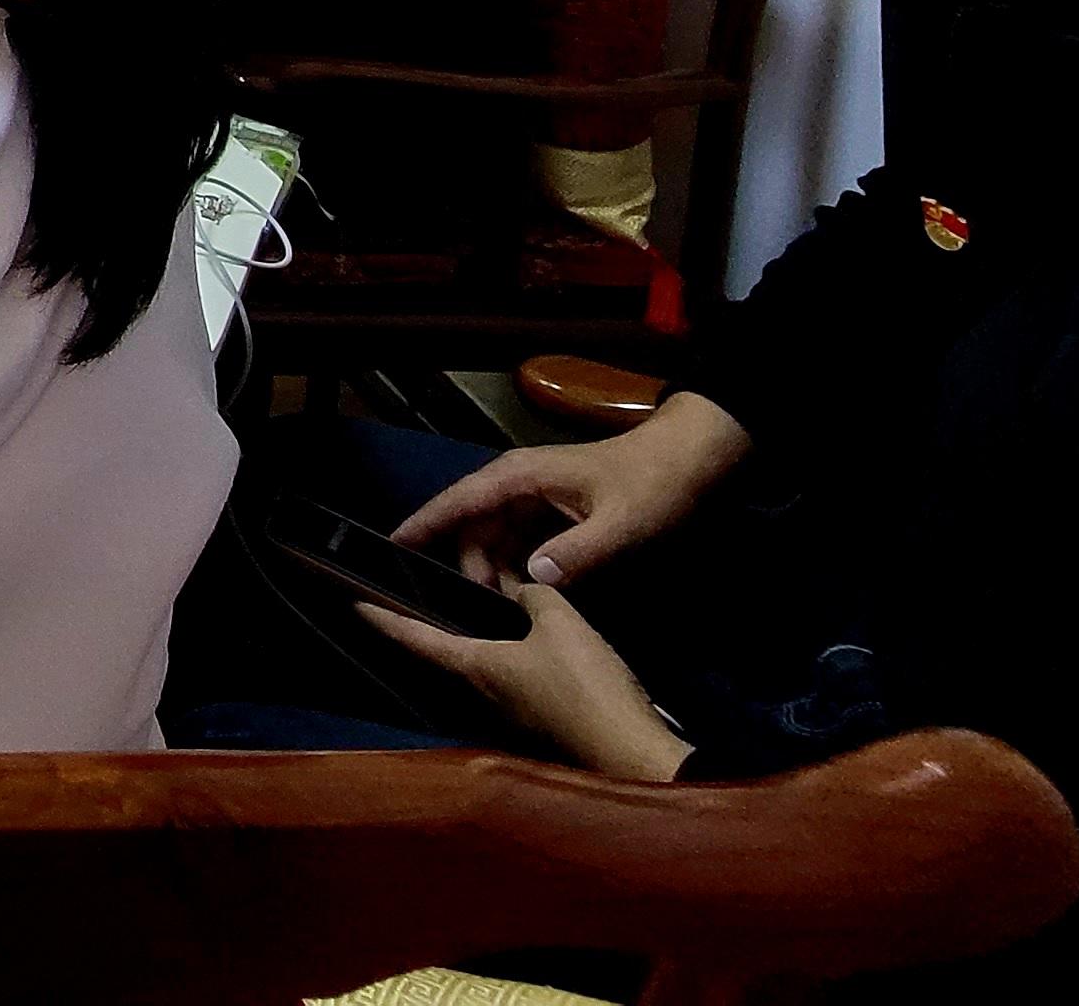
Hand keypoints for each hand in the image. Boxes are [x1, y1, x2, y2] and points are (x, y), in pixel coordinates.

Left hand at [358, 579, 690, 781]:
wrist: (632, 754)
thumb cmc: (584, 687)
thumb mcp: (560, 624)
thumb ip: (534, 595)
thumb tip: (519, 585)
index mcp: (476, 667)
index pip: (415, 638)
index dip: (382, 618)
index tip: (350, 602)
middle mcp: (484, 694)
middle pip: (449, 652)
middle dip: (433, 624)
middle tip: (418, 593)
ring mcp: (513, 714)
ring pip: (486, 665)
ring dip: (480, 636)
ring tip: (483, 602)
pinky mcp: (542, 723)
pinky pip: (517, 678)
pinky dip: (513, 652)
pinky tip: (530, 638)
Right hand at [392, 392, 749, 589]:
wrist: (690, 461)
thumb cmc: (653, 485)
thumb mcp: (622, 524)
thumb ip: (578, 553)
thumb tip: (532, 580)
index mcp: (519, 478)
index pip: (456, 503)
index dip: (421, 526)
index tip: (387, 550)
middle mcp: (516, 486)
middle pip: (472, 532)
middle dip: (472, 572)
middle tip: (487, 617)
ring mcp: (534, 501)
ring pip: (494, 543)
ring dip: (496, 576)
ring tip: (510, 614)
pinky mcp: (551, 516)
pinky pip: (518, 546)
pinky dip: (516, 572)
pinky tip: (528, 600)